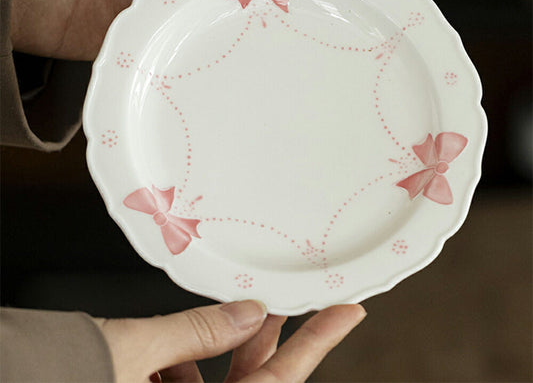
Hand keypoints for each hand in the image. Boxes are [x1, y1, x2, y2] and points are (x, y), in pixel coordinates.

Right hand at [93, 299, 366, 382]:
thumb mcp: (135, 356)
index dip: (320, 341)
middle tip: (270, 297)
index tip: (349, 310)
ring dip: (206, 347)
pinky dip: (175, 363)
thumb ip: (194, 334)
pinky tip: (160, 350)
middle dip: (260, 334)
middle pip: (253, 375)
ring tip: (205, 319)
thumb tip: (244, 309)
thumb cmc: (62, 382)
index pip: (283, 380)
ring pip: (211, 378)